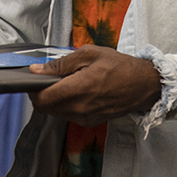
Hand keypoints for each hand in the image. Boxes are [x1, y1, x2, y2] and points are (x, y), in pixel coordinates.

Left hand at [26, 46, 162, 127]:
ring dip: (53, 99)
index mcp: (78, 89)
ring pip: (55, 112)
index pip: (42, 98)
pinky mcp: (89, 122)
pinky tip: (75, 91)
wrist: (143, 85)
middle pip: (45, 108)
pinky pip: (67, 115)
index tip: (34, 77)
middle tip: (47, 77)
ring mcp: (84, 118)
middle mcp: (79, 108)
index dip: (33, 88)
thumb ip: (61, 63)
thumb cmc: (119, 66)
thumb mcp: (90, 54)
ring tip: (64, 82)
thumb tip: (37, 70)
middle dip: (41, 93)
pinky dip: (64, 104)